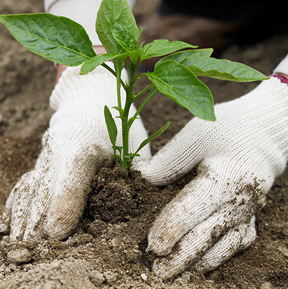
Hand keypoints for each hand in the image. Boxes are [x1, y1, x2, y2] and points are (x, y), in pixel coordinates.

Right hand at [0, 66, 149, 239]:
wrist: (89, 100)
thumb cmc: (118, 126)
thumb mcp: (135, 146)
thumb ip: (136, 175)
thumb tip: (140, 206)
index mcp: (85, 147)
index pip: (71, 178)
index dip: (63, 205)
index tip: (57, 234)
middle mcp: (57, 152)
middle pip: (43, 192)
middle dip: (37, 225)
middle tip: (37, 255)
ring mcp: (43, 158)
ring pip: (27, 192)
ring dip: (23, 222)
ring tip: (18, 249)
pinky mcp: (37, 163)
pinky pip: (20, 187)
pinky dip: (13, 208)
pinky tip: (7, 229)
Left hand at [137, 77, 287, 279]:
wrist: (262, 135)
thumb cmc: (226, 129)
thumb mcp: (195, 135)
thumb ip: (169, 158)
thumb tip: (141, 177)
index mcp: (225, 177)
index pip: (194, 208)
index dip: (172, 227)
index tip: (152, 244)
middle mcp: (239, 201)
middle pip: (207, 236)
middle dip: (181, 257)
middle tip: (156, 272)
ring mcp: (247, 213)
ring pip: (223, 247)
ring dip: (197, 263)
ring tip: (172, 275)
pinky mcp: (249, 218)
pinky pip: (235, 245)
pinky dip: (217, 258)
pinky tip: (197, 267)